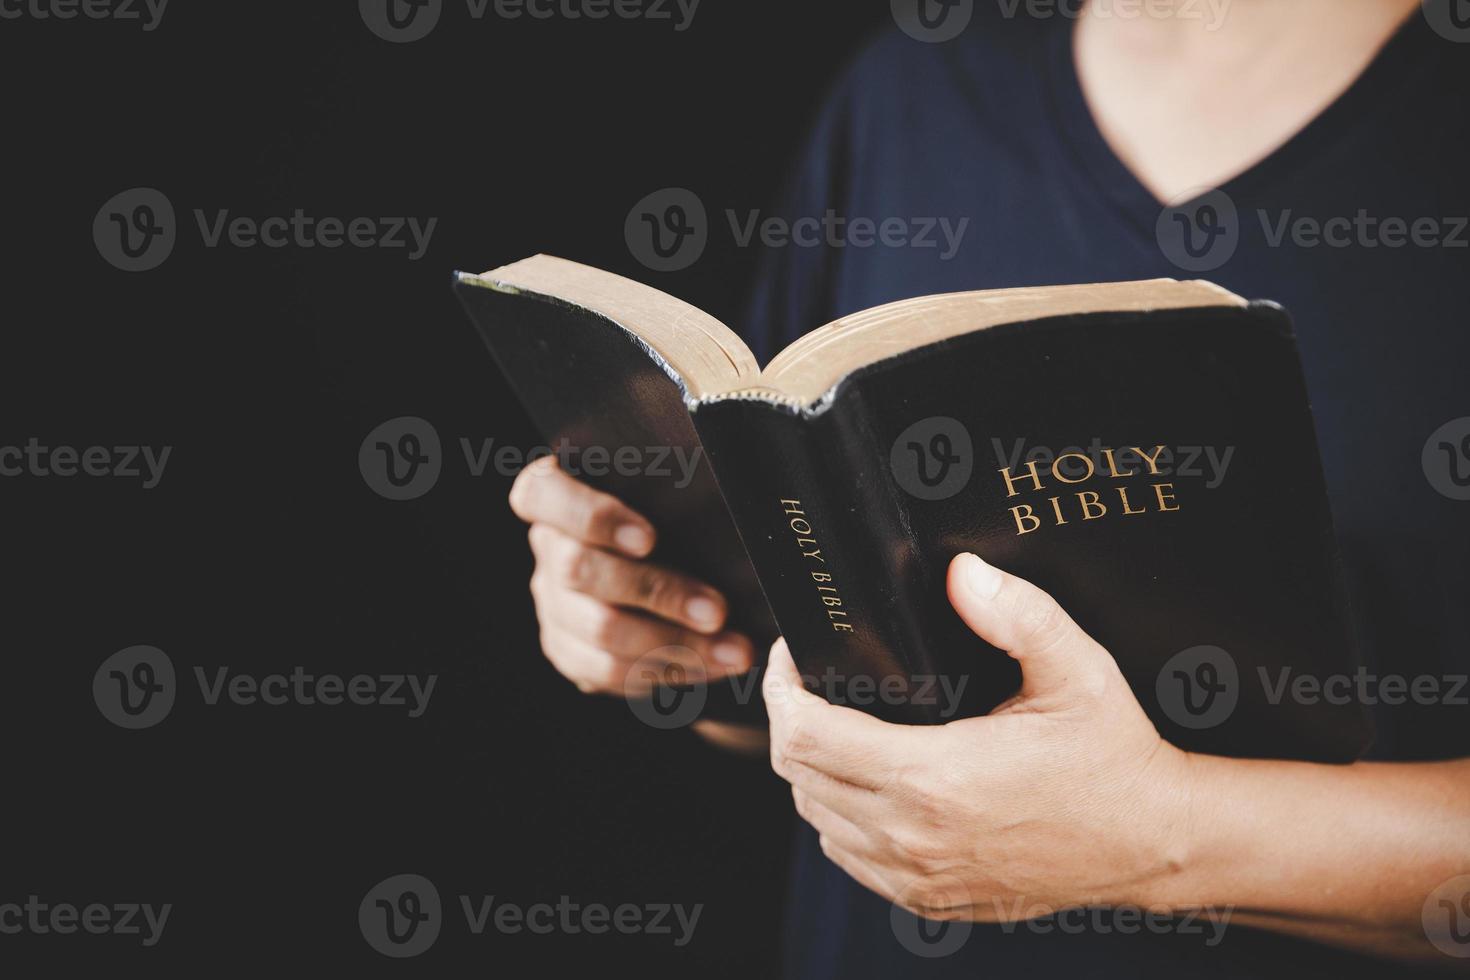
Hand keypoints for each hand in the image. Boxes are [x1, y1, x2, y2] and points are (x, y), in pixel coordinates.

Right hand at [509, 455, 754, 695]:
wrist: (669, 562)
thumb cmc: (673, 509)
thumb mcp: (665, 490)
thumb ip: (673, 490)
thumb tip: (728, 499)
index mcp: (553, 493)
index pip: (541, 495)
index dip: (591, 517)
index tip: (650, 539)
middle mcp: (548, 547)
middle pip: (580, 571)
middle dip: (657, 593)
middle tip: (719, 612)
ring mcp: (552, 603)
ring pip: (601, 631)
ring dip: (676, 645)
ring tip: (735, 652)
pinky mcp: (567, 649)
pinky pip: (610, 671)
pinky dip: (668, 670)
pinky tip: (714, 667)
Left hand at [763, 552, 1193, 921]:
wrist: (1154, 842)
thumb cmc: (1113, 757)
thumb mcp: (1077, 669)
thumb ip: (1017, 613)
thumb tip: (961, 573)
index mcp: (936, 778)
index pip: (805, 736)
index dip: (782, 688)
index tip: (793, 657)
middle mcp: (914, 835)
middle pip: (797, 776)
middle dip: (789, 720)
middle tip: (810, 681)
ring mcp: (917, 876)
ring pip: (815, 819)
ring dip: (811, 770)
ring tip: (835, 725)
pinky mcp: (928, 899)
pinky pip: (847, 856)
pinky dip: (837, 816)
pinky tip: (865, 782)